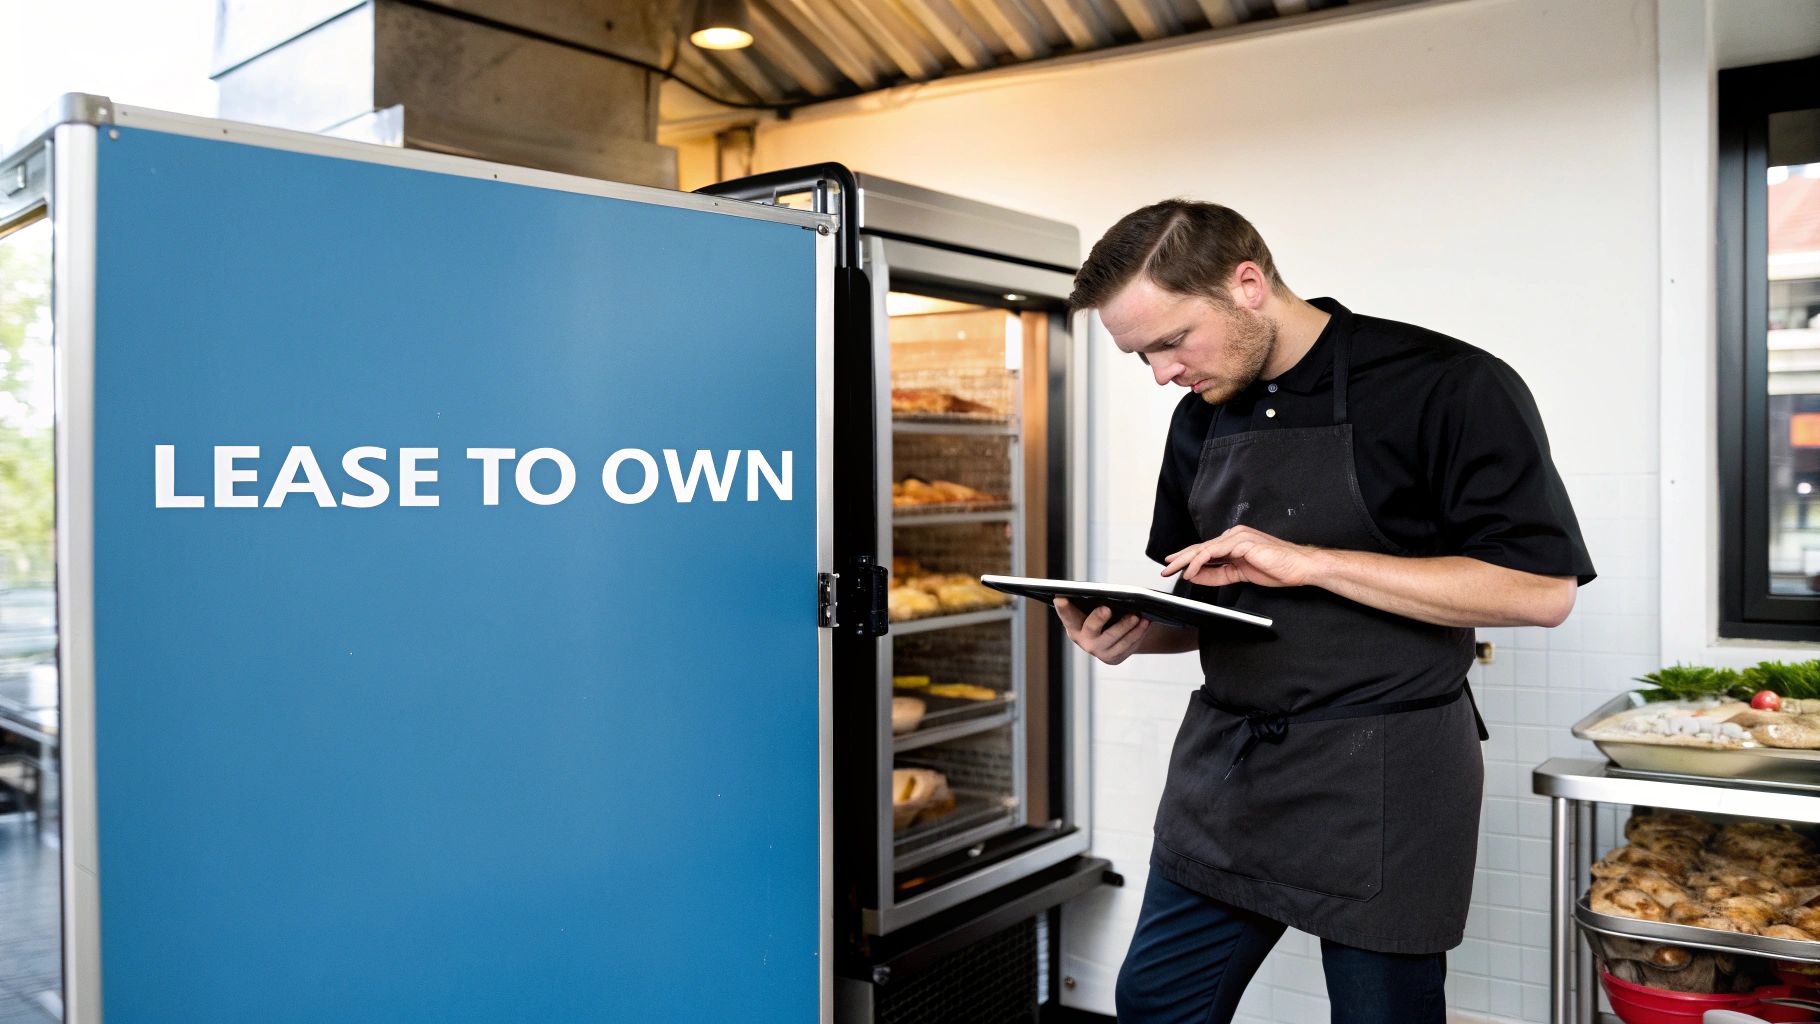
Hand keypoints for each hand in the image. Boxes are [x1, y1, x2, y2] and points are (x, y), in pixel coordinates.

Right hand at [1054, 597, 1150, 665]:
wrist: (1110, 641)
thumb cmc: (1099, 619)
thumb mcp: (1092, 612)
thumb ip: (1093, 604)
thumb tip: (1107, 593)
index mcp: (1073, 625)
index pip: (1067, 615)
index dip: (1063, 607)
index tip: (1060, 597)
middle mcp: (1083, 640)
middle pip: (1091, 628)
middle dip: (1098, 618)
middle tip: (1107, 608)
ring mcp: (1098, 651)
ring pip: (1114, 638)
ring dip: (1127, 626)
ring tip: (1136, 616)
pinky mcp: (1113, 658)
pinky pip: (1127, 645)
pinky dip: (1137, 633)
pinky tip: (1144, 623)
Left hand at [1161, 525, 1322, 587]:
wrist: (1298, 567)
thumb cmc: (1276, 569)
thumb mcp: (1240, 575)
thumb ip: (1219, 574)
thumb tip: (1197, 575)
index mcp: (1234, 541)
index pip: (1205, 550)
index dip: (1187, 558)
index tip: (1173, 566)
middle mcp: (1233, 536)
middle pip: (1201, 547)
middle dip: (1180, 558)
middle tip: (1165, 567)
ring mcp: (1237, 537)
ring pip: (1204, 548)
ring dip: (1185, 560)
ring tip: (1172, 570)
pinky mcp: (1241, 542)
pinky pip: (1214, 552)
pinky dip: (1199, 562)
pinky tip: (1191, 570)